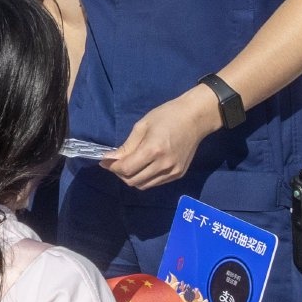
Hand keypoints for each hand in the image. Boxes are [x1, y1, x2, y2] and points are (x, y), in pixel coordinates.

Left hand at [101, 85, 220, 189]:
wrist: (196, 118)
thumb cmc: (167, 116)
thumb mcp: (142, 126)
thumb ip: (127, 146)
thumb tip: (110, 159)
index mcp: (153, 150)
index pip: (126, 169)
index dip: (112, 167)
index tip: (105, 161)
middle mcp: (163, 165)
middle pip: (133, 181)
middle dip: (120, 174)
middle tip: (116, 163)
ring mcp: (172, 172)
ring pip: (144, 185)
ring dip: (132, 178)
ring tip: (129, 165)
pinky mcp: (178, 174)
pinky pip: (155, 183)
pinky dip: (145, 178)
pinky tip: (143, 166)